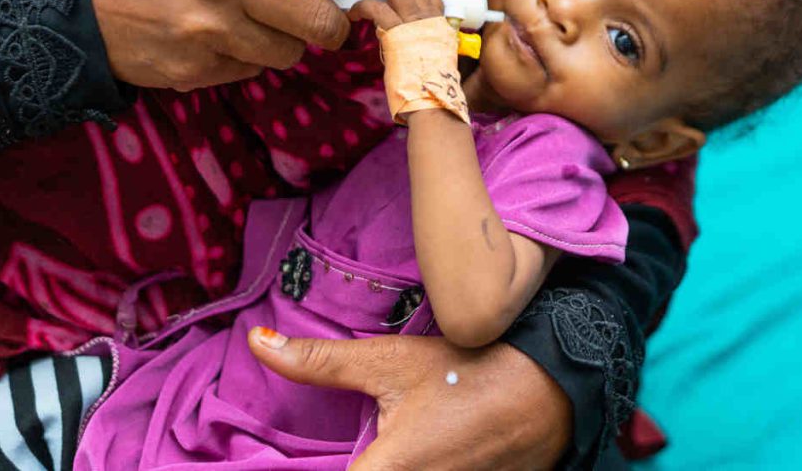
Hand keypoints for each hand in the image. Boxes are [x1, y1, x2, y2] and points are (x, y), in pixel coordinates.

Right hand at [84, 0, 362, 89]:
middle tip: (320, 20)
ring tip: (252, 24)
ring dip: (283, 43)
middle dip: (330, 25)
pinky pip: (250, 71)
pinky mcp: (194, 69)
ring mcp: (210, 30)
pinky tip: (213, 41)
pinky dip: (244, 59)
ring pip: (289, 53)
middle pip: (320, 19)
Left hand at [248, 329, 571, 469]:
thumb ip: (318, 362)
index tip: (284, 457)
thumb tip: (256, 342)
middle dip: (355, 459)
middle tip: (359, 435)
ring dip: (376, 465)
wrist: (545, 388)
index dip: (296, 470)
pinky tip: (412, 449)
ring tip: (382, 437)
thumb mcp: (387, 360)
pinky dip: (410, 467)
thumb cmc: (463, 371)